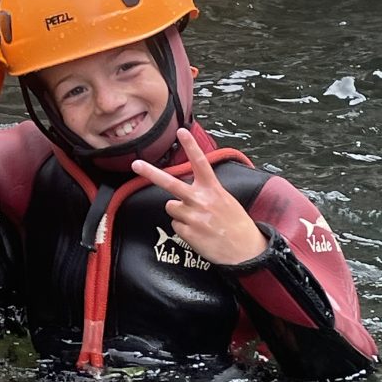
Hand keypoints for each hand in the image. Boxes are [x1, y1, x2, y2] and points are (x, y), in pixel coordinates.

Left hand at [130, 128, 266, 265]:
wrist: (245, 250)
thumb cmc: (236, 224)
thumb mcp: (226, 200)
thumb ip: (206, 192)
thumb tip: (186, 193)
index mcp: (213, 189)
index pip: (200, 163)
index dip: (190, 146)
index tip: (181, 131)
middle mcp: (201, 200)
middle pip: (171, 184)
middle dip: (151, 173)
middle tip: (135, 164)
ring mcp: (192, 217)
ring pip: (171, 207)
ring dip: (180, 212)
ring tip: (198, 220)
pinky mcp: (187, 233)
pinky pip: (175, 225)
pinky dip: (183, 228)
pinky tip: (198, 232)